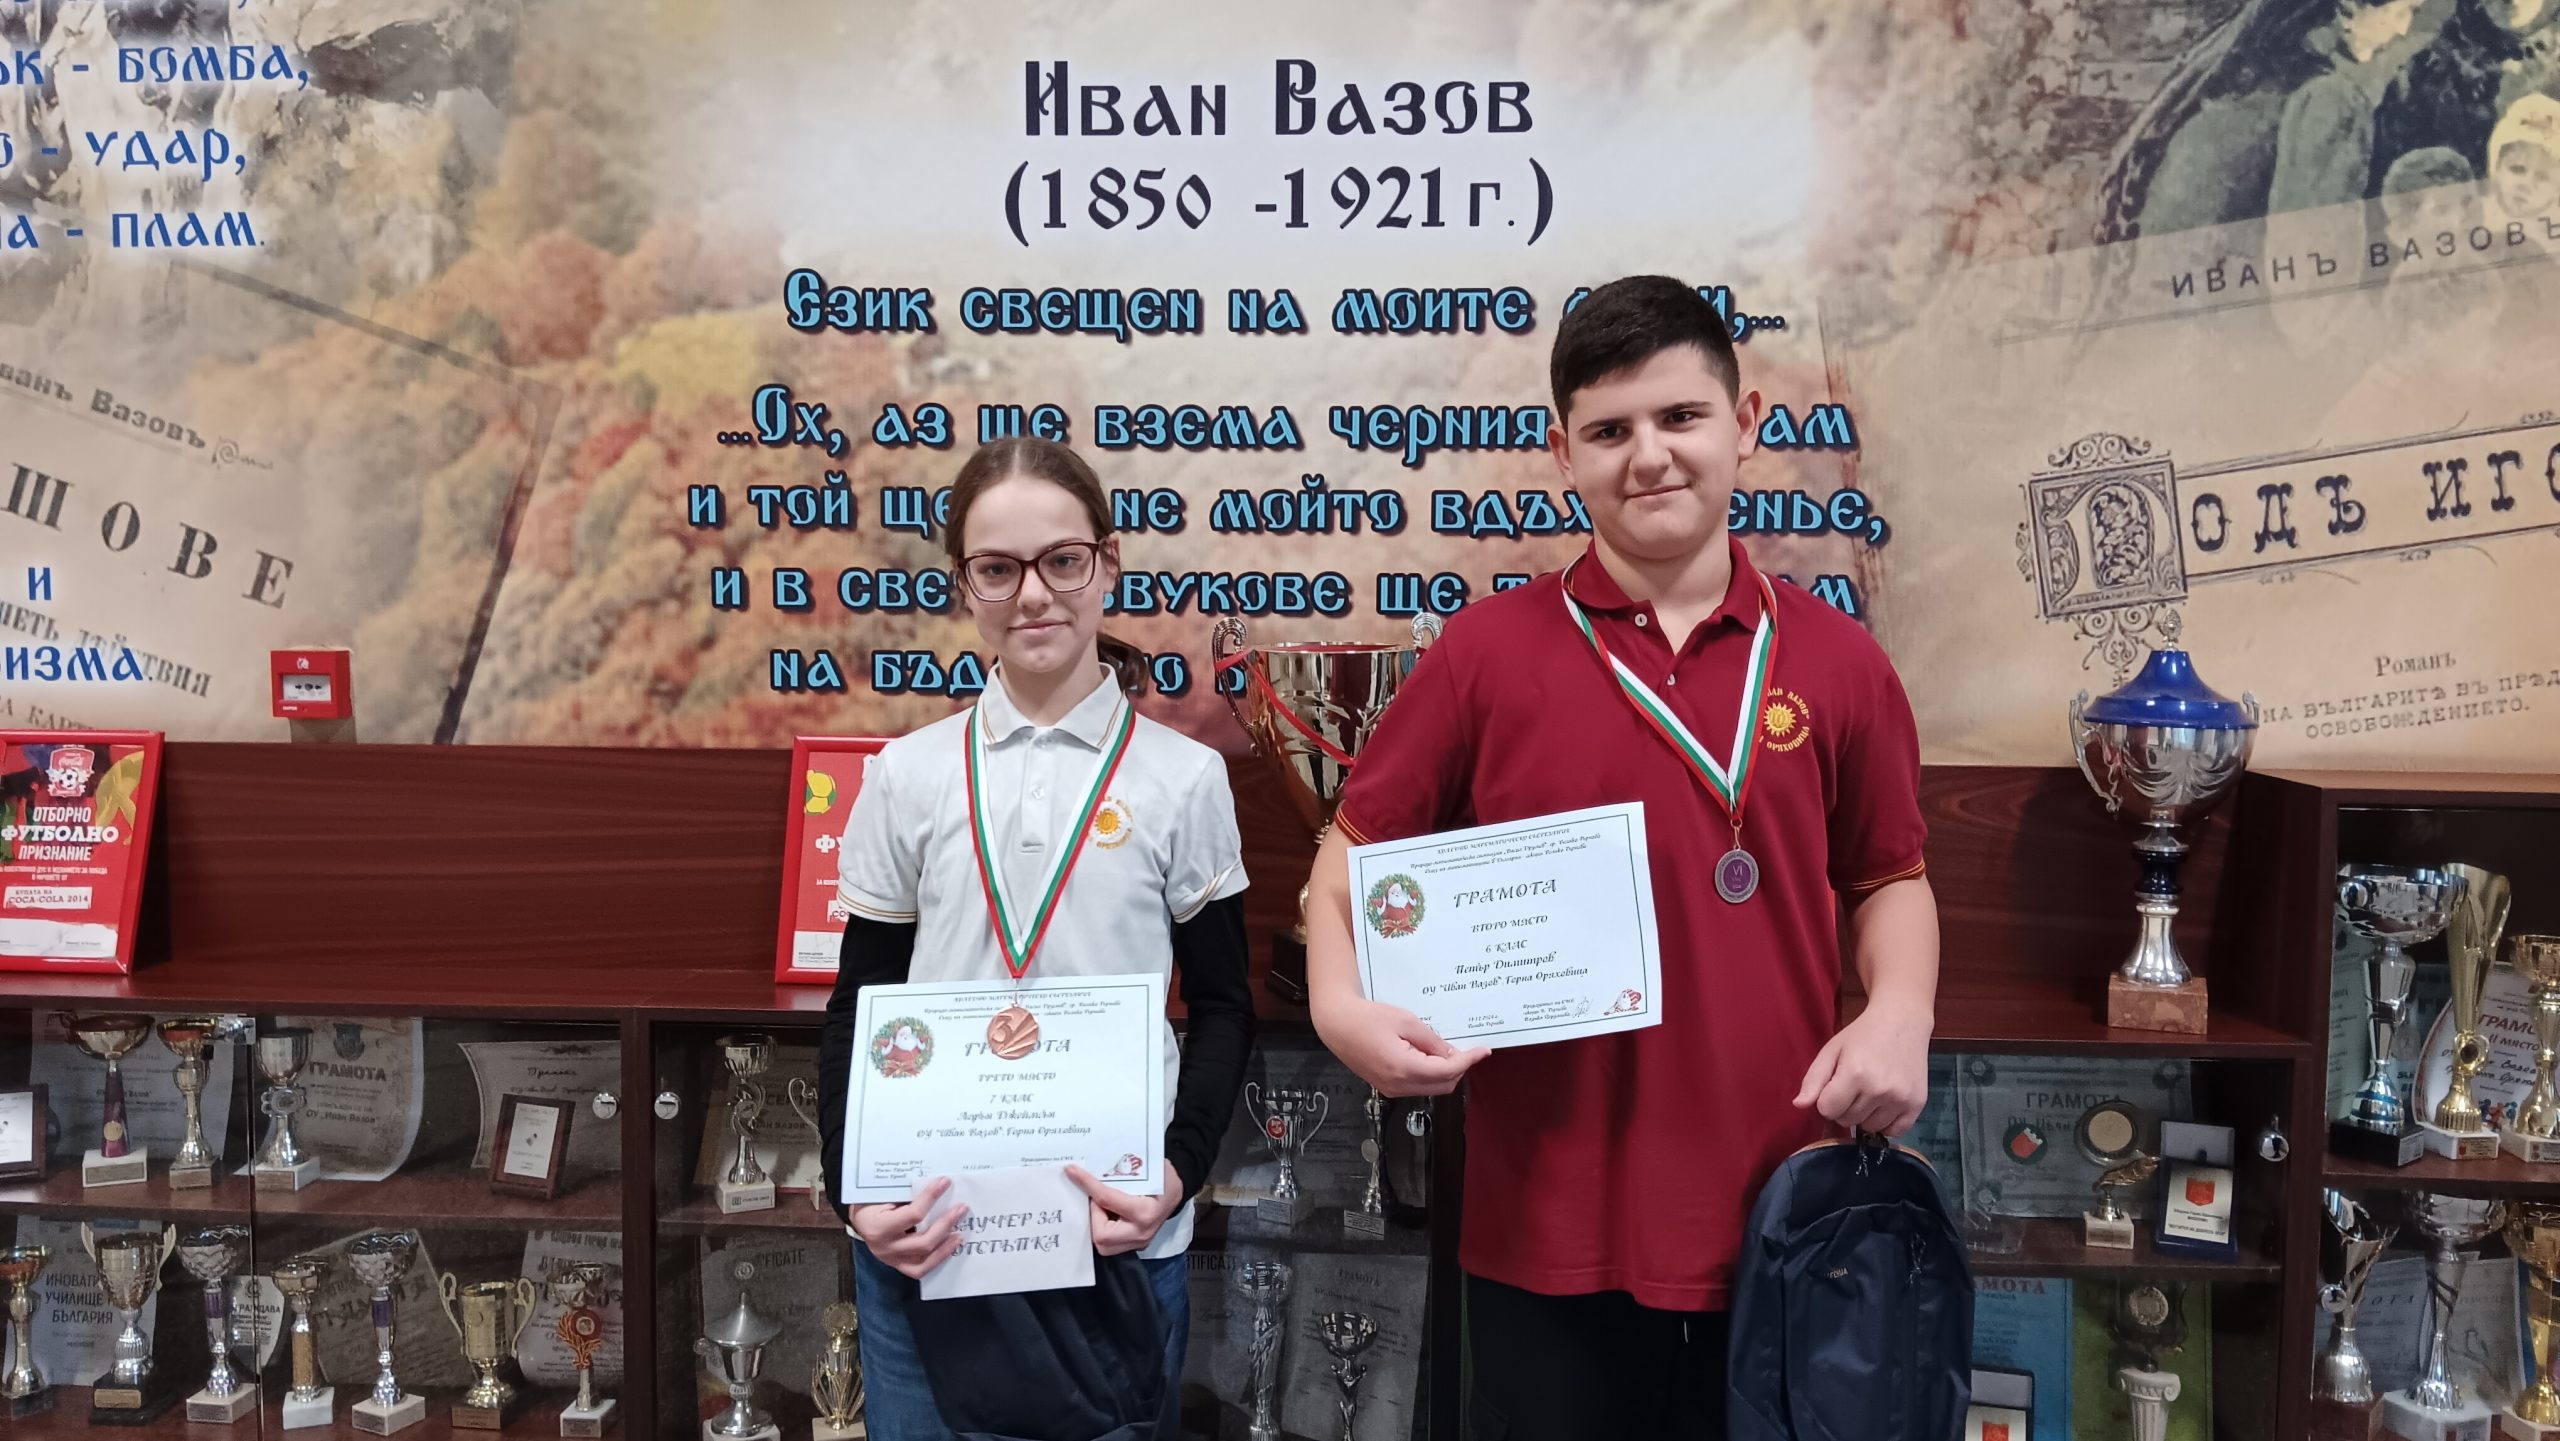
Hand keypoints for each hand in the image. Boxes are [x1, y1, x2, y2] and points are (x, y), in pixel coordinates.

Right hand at [848, 1177, 966, 1278]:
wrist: (857, 1218)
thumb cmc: (870, 1202)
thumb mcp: (882, 1193)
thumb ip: (906, 1193)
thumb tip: (937, 1185)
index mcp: (879, 1226)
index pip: (913, 1214)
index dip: (931, 1198)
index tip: (945, 1182)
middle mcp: (885, 1247)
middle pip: (923, 1242)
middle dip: (945, 1224)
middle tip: (961, 1209)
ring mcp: (891, 1259)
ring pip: (923, 1261)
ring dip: (945, 1247)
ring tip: (960, 1234)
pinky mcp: (897, 1265)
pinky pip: (919, 1269)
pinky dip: (936, 1260)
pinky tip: (948, 1248)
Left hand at [1067, 1164, 1184, 1255]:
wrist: (1177, 1190)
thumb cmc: (1163, 1177)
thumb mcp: (1147, 1169)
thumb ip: (1120, 1172)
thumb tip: (1089, 1168)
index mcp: (1145, 1213)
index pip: (1107, 1200)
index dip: (1088, 1184)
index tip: (1073, 1171)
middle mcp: (1141, 1233)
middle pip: (1101, 1236)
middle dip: (1094, 1216)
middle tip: (1097, 1198)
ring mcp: (1139, 1242)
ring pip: (1103, 1244)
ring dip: (1097, 1223)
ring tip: (1102, 1206)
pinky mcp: (1134, 1245)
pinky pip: (1110, 1242)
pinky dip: (1103, 1226)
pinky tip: (1107, 1212)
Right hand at [1312, 995, 1490, 1097]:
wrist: (1336, 1024)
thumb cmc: (1365, 1018)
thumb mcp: (1405, 1021)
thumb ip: (1431, 1040)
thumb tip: (1451, 1053)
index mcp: (1404, 1068)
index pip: (1447, 1071)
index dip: (1468, 1061)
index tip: (1482, 1052)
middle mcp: (1397, 1084)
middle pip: (1442, 1085)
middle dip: (1458, 1068)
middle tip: (1466, 1049)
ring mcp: (1390, 1088)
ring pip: (1430, 1088)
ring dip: (1443, 1073)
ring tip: (1444, 1050)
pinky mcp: (1386, 1085)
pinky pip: (1415, 1086)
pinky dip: (1428, 1074)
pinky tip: (1427, 1056)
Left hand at [1793, 1000, 1930, 1136]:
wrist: (1902, 1021)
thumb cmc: (1862, 1035)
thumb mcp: (1832, 1050)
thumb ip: (1814, 1079)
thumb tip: (1799, 1105)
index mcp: (1855, 1073)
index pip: (1827, 1110)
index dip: (1827, 1099)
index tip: (1836, 1085)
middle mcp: (1879, 1089)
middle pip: (1847, 1121)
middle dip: (1845, 1106)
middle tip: (1855, 1085)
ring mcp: (1900, 1098)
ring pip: (1869, 1128)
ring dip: (1865, 1115)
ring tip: (1871, 1091)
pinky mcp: (1917, 1104)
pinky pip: (1895, 1132)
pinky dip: (1887, 1123)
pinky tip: (1885, 1104)